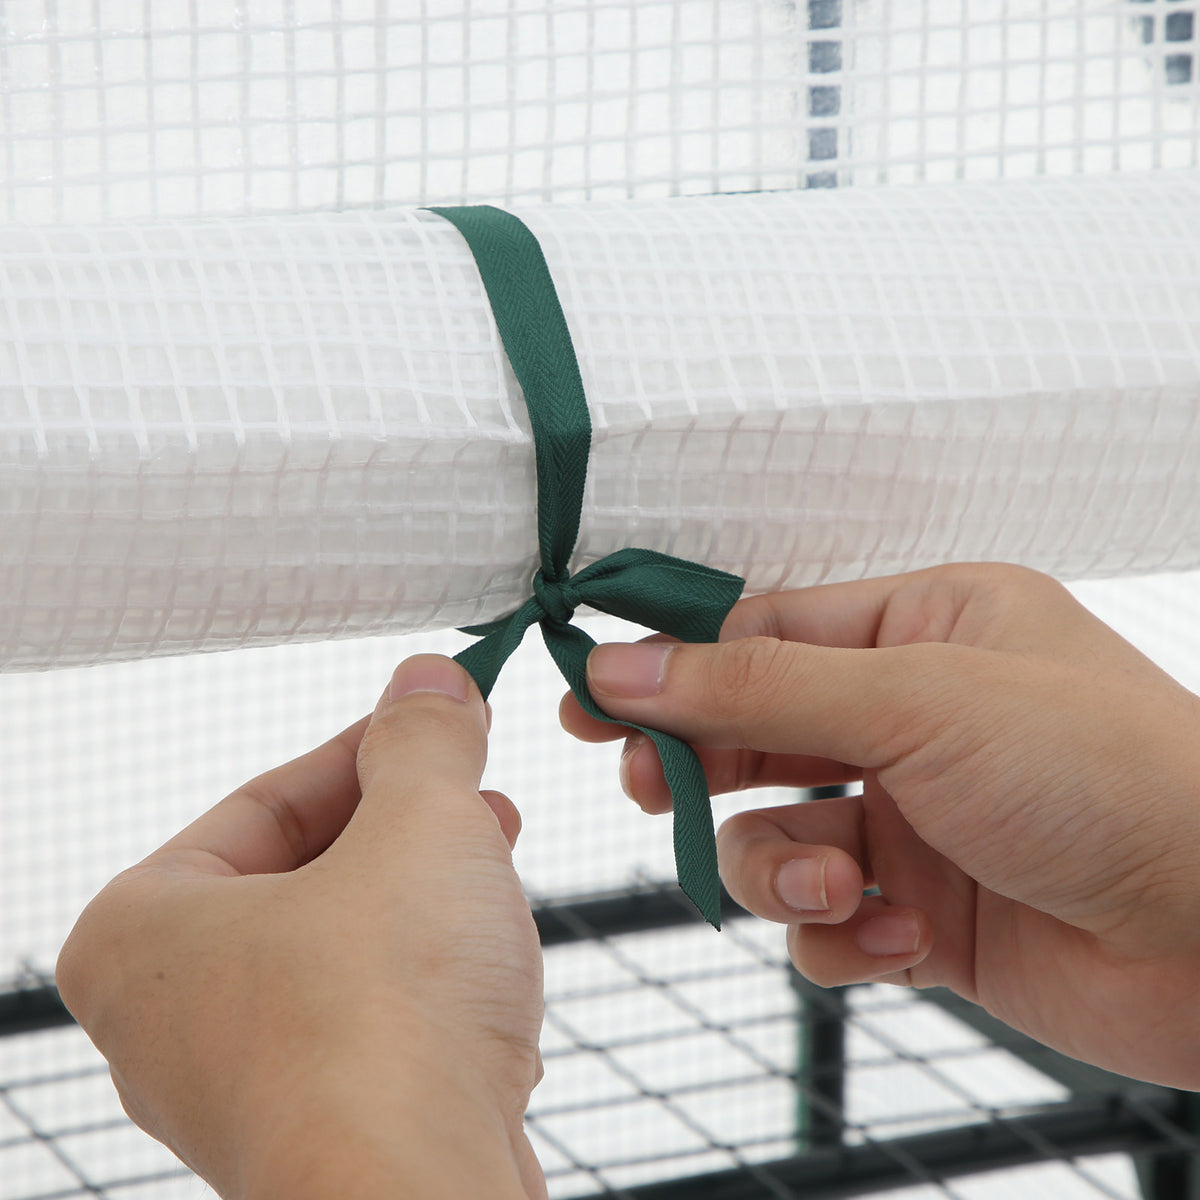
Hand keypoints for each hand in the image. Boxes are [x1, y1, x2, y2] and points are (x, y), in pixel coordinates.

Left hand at [57, 655, 545, 1199]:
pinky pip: (376, 1021)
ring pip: (350, 947)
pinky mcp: (319, 1130)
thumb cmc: (384, 1020)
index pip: (263, 800)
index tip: (438, 721)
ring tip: (498, 866)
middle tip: (476, 790)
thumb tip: (429, 684)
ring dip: (430, 898)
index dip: (369, 749)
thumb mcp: (418, 825)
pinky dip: (435, 981)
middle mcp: (174, 1018)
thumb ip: (422, 741)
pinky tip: (496, 970)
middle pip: (309, 873)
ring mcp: (246, 1085)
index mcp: (145, 931)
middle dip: (408, 826)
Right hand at [561, 564, 1199, 1087]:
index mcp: (923, 630)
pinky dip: (842, 937)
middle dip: (706, 770)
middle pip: (755, 736)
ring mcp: (916, 819)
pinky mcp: (924, 913)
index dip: (675, 665)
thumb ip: (755, 689)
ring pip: (779, 838)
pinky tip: (900, 940)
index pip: (762, 635)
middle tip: (656, 791)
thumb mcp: (915, 700)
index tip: (593, 695)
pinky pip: (827, 923)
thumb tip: (624, 668)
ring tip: (836, 884)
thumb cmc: (1108, 772)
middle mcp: (914, 719)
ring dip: (785, 869)